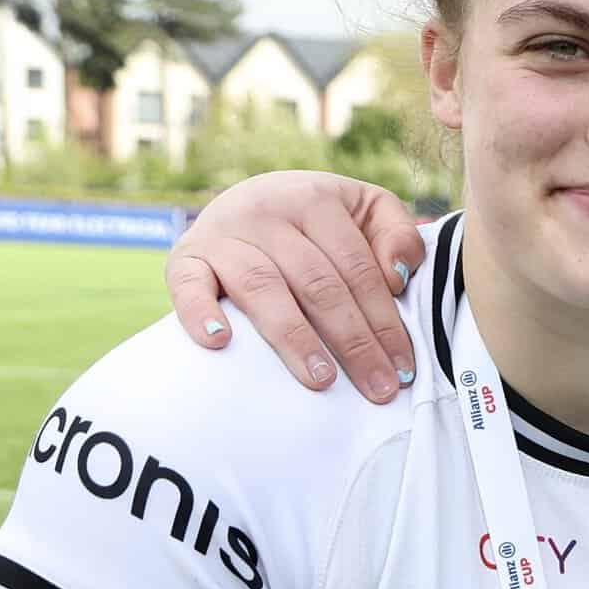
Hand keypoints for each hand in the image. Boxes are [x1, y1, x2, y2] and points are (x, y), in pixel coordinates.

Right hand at [166, 171, 422, 401]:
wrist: (247, 198)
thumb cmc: (321, 219)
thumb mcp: (367, 210)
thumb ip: (397, 234)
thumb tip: (396, 276)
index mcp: (315, 199)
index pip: (358, 269)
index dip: (385, 322)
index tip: (403, 369)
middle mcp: (266, 211)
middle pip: (317, 284)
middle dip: (353, 343)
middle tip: (377, 389)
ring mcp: (223, 234)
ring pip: (263, 288)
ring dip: (294, 338)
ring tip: (322, 380)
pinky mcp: (185, 256)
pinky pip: (188, 284)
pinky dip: (199, 311)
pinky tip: (220, 342)